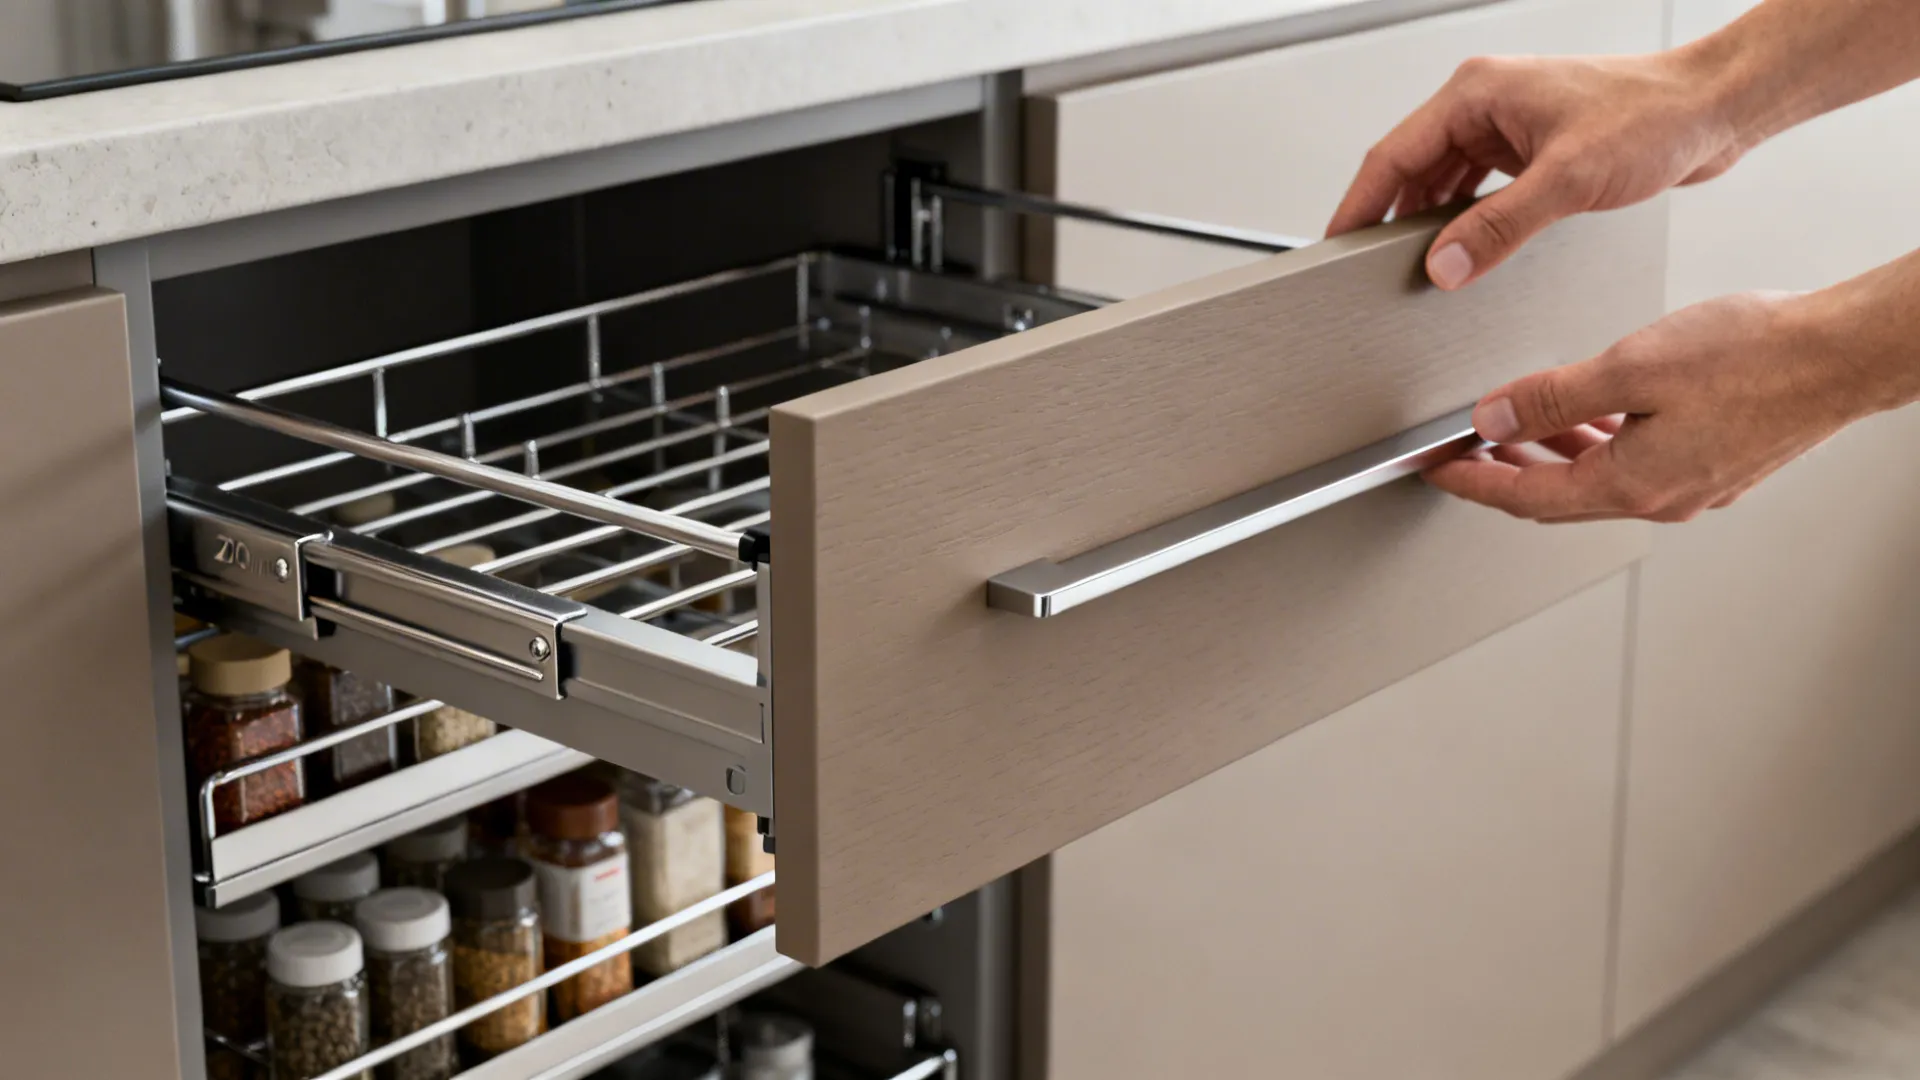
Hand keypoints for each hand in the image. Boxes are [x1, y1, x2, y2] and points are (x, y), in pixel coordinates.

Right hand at [1326, 52, 1745, 288]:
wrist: (1715, 107)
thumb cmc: (1654, 117)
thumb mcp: (1567, 180)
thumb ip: (1498, 226)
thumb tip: (1444, 264)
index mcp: (1476, 92)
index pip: (1392, 155)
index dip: (1357, 205)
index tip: (1334, 246)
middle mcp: (1485, 103)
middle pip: (1411, 169)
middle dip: (1390, 219)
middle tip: (1369, 268)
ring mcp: (1508, 125)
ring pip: (1443, 180)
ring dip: (1430, 222)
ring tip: (1414, 266)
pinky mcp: (1532, 147)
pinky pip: (1477, 187)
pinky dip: (1465, 219)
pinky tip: (1467, 249)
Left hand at [1422, 291, 1875, 521]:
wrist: (1843, 354)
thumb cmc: (1756, 357)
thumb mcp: (1631, 368)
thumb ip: (1554, 398)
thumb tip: (1493, 418)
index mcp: (1632, 485)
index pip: (1524, 498)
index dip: (1470, 482)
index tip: (1432, 468)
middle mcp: (1661, 498)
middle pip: (1556, 498)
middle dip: (1502, 474)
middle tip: (1461, 452)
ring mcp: (1691, 487)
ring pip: (1596, 482)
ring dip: (1550, 459)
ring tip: (1511, 431)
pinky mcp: (1714, 466)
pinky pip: (1634, 465)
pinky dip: (1597, 446)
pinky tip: (1591, 416)